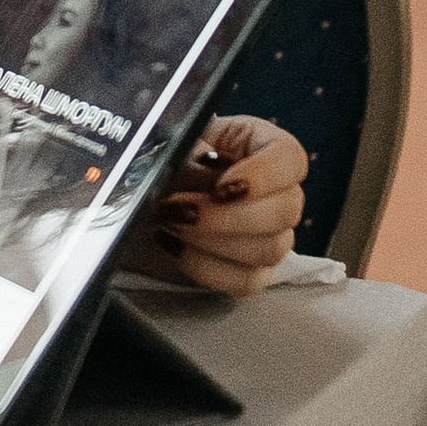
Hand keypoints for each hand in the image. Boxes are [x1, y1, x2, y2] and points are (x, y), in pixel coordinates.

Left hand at [137, 114, 307, 294]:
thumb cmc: (161, 159)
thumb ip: (189, 154)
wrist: (136, 197)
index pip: (289, 159)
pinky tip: (173, 245)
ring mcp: (270, 237)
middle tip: (180, 209)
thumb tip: (198, 172)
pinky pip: (246, 281)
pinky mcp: (250, 273)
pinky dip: (205, 266)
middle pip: (285, 211)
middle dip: (228, 215)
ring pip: (269, 249)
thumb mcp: (172, 143)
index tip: (222, 185)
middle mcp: (278, 193)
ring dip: (214, 240)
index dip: (263, 175)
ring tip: (170, 222)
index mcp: (263, 147)